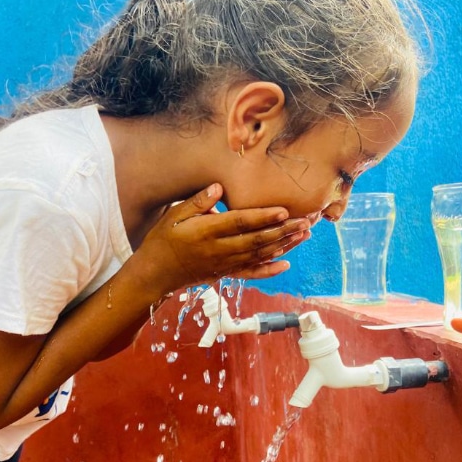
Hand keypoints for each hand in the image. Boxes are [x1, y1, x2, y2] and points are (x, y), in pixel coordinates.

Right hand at [134, 184, 309, 294]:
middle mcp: (218, 250)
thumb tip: (218, 188)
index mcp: (206, 232)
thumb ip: (197, 201)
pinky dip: (269, 270)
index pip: (240, 223)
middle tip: (307, 220)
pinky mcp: (225, 274)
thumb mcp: (174, 215)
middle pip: (256, 240)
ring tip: (304, 234)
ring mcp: (224, 264)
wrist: (154, 273)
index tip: (284, 210)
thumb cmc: (163, 239)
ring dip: (284, 245)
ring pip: (259, 255)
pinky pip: (251, 273)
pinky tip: (286, 264)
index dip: (263, 217)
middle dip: (284, 230)